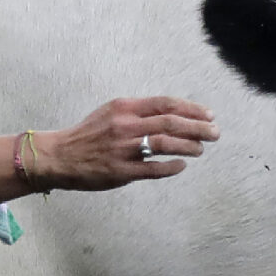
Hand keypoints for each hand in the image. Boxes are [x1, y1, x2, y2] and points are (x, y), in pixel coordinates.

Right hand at [38, 96, 219, 189]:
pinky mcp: (121, 171)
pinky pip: (153, 169)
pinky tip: (182, 165)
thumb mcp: (112, 112)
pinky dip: (171, 167)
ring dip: (189, 146)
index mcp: (125, 108)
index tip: (209, 115)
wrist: (59, 156)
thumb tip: (172, 114)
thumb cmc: (89, 134)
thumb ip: (139, 112)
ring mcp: (124, 149)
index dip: (191, 109)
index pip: (166, 104)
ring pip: (165, 144)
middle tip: (216, 132)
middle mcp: (125, 125)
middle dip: (199, 127)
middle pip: (171, 123)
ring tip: (201, 149)